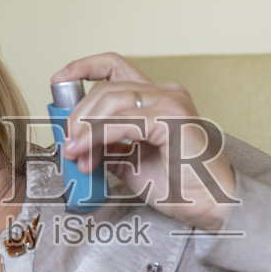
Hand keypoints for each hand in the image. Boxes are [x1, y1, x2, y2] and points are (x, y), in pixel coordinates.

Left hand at [50, 52, 238, 231]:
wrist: (212, 205)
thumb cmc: (180, 185)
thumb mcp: (131, 162)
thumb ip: (107, 147)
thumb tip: (75, 144)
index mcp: (156, 97)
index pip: (113, 66)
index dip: (82, 67)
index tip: (58, 80)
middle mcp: (165, 93)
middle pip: (105, 88)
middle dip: (78, 116)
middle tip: (68, 144)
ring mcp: (170, 103)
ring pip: (110, 101)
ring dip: (85, 129)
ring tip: (77, 155)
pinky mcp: (172, 120)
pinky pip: (123, 123)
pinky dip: (99, 137)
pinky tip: (90, 155)